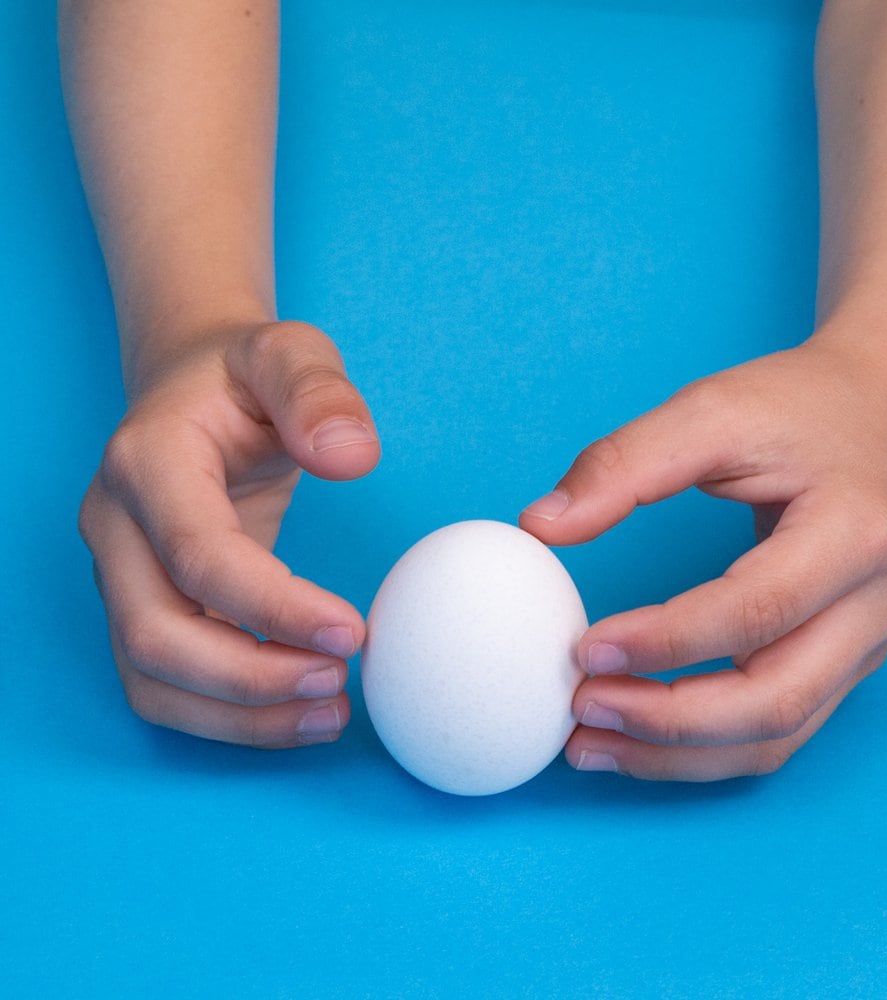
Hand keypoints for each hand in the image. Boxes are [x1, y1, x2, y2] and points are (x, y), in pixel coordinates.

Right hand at [80, 319, 380, 747]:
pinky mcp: (142, 603)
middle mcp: (116, 526)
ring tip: (329, 713)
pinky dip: (228, 714)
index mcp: (147, 462)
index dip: (274, 606)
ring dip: (239, 716)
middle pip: (156, 636)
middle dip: (251, 679)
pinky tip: (298, 709)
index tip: (353, 634)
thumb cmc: (243, 374)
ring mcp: (119, 573)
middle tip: (341, 685)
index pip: (199, 556)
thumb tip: (353, 457)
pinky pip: (168, 683)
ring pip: (152, 678)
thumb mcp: (291, 351)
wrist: (194, 390)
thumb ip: (320, 392)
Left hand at [520, 340, 886, 779]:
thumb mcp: (708, 411)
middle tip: (579, 711)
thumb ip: (622, 465)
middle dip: (668, 722)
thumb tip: (539, 527)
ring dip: (680, 755)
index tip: (582, 650)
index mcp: (856, 533)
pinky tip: (639, 734)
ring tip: (591, 744)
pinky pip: (781, 725)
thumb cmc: (797, 407)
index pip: (754, 609)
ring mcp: (872, 640)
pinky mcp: (850, 658)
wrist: (879, 408)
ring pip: (780, 734)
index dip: (664, 642)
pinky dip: (706, 745)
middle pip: (777, 700)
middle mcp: (879, 602)